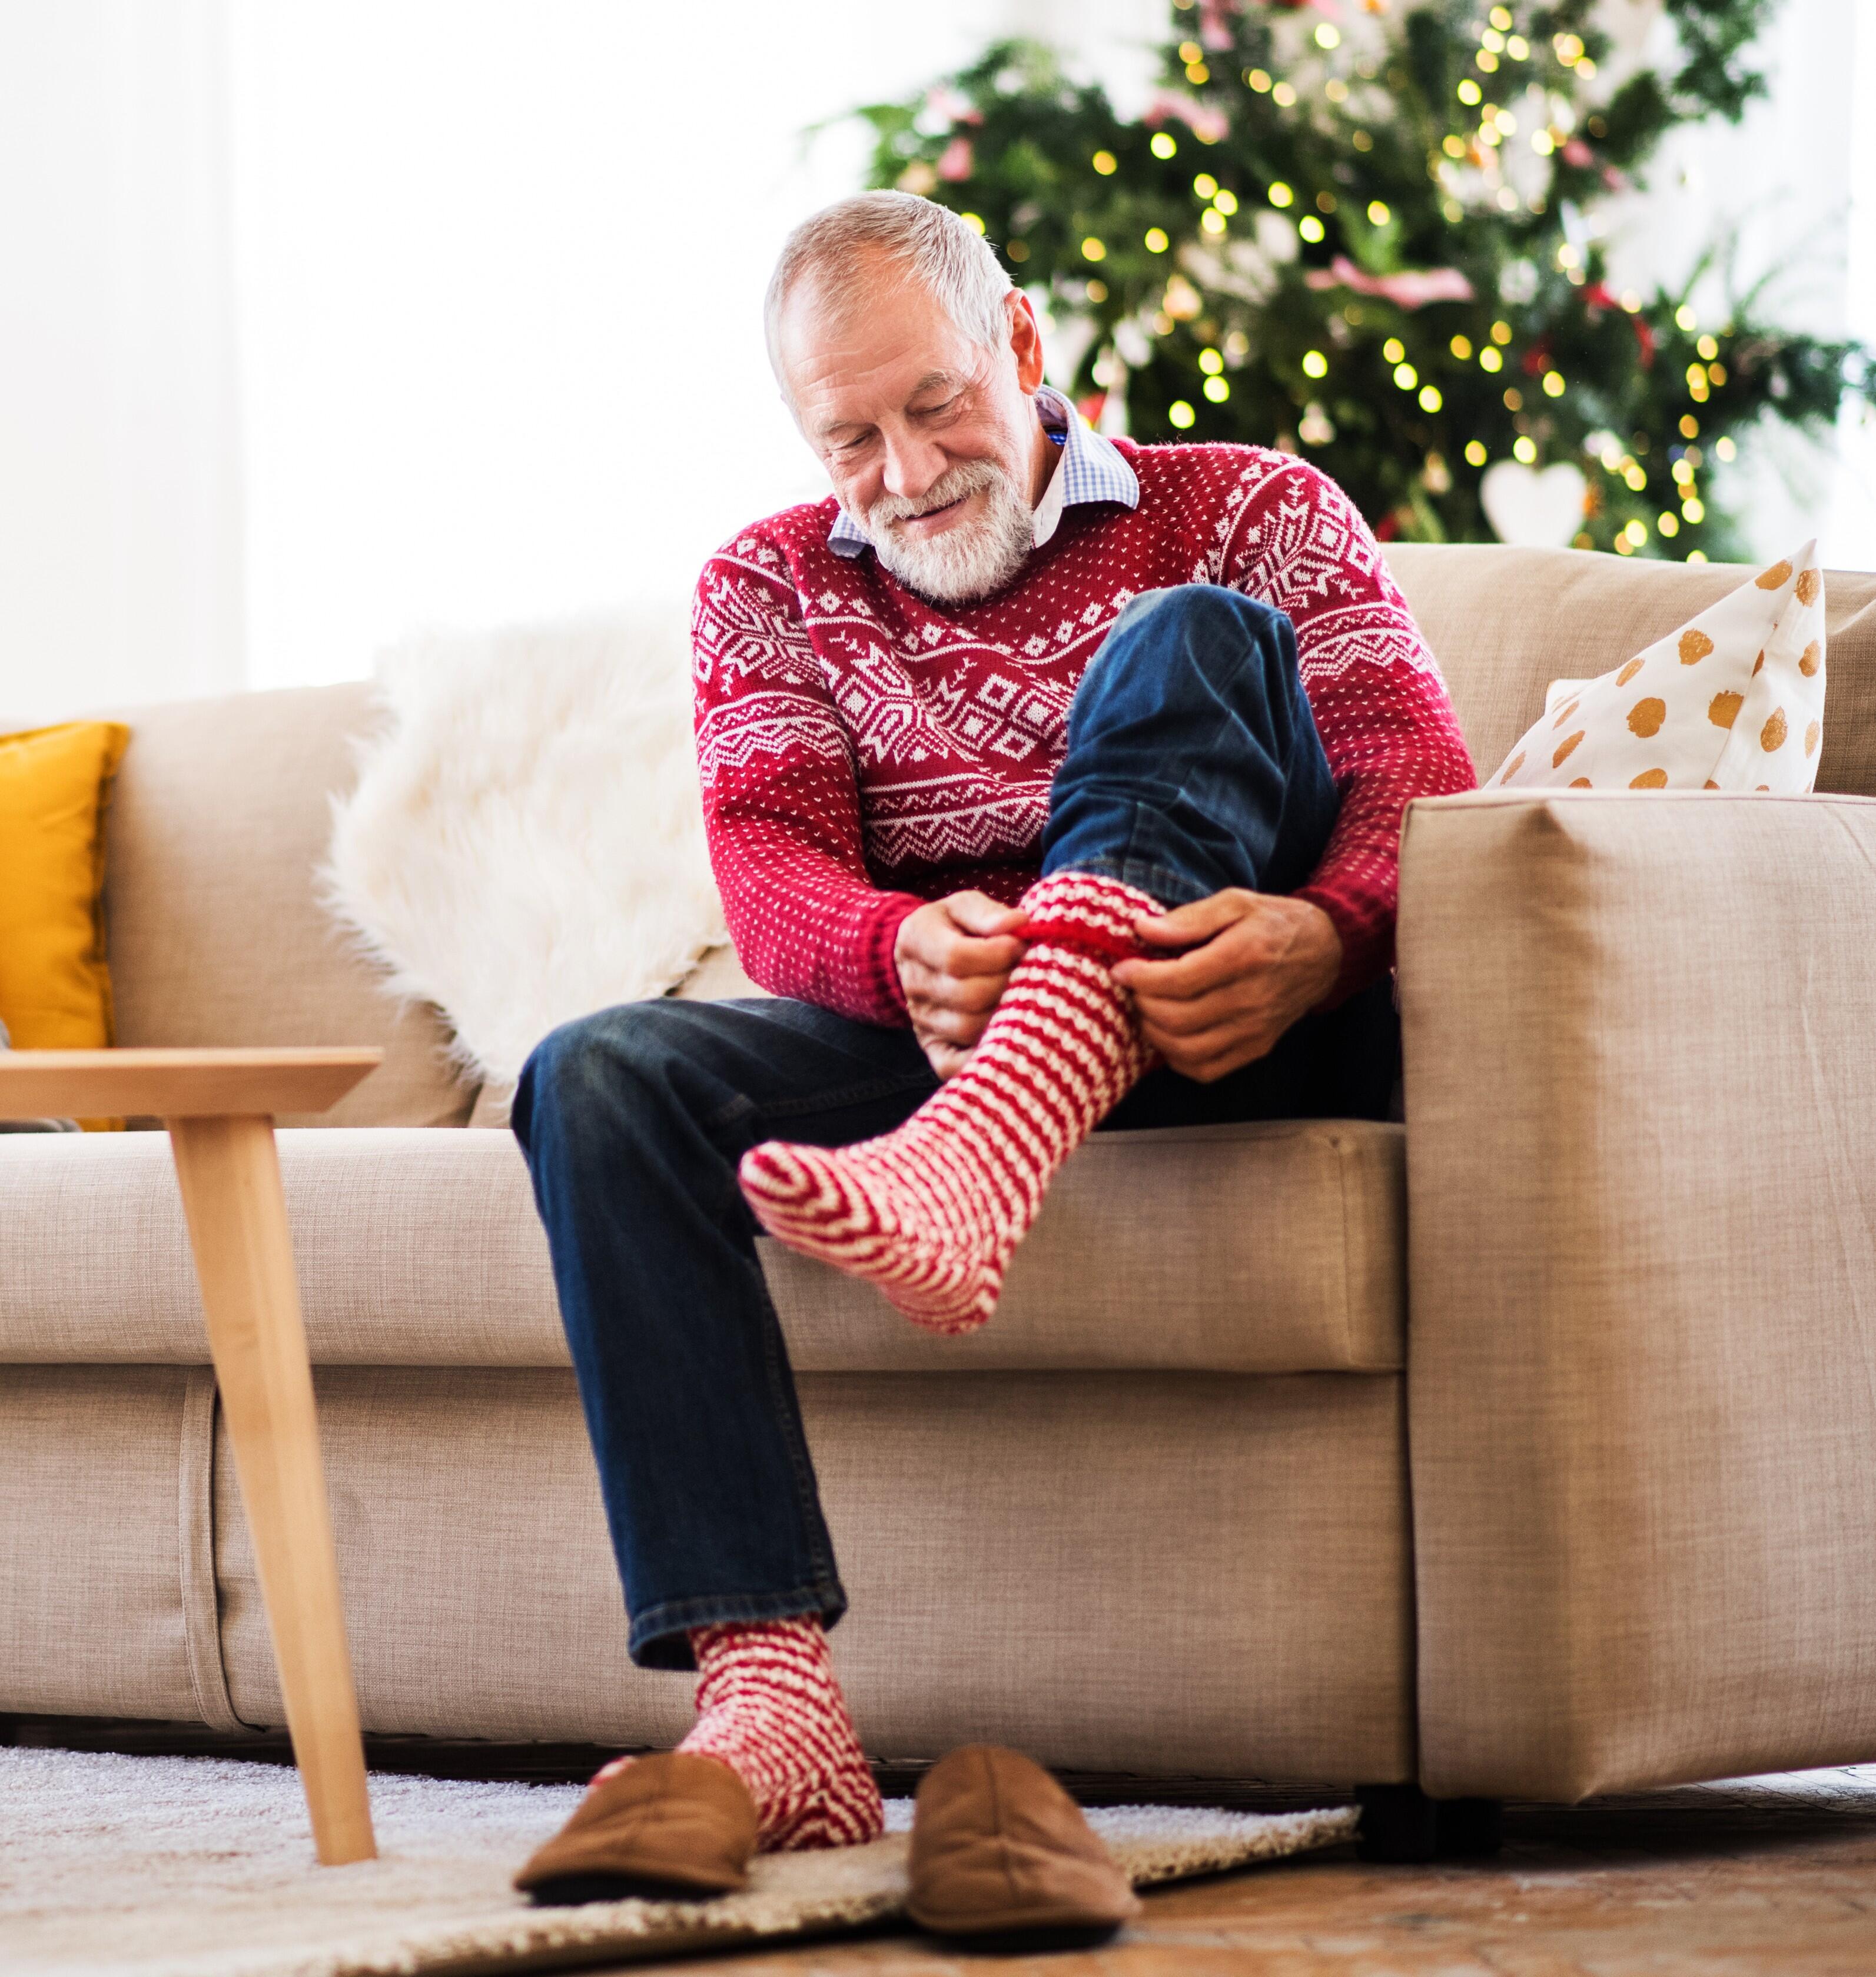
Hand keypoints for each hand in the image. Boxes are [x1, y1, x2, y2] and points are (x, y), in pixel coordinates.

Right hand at [895, 891, 1029, 1078]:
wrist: (922, 958)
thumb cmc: (954, 929)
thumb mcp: (964, 907)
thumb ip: (987, 914)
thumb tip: (1018, 924)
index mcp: (916, 941)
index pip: (956, 958)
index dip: (996, 954)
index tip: (1021, 945)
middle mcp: (915, 986)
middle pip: (967, 996)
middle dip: (1009, 984)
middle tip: (1032, 972)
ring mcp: (923, 1022)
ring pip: (970, 1029)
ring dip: (1008, 1014)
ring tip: (1028, 998)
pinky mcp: (935, 1049)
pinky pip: (956, 1065)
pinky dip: (987, 1056)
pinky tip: (1013, 1036)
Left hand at [1111, 889, 1342, 1083]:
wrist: (1325, 952)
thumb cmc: (1274, 923)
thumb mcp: (1235, 903)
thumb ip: (1188, 918)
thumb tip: (1142, 928)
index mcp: (1244, 956)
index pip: (1177, 980)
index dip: (1139, 978)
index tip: (1121, 969)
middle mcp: (1251, 998)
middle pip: (1176, 1017)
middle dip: (1142, 1003)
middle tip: (1135, 988)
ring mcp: (1255, 1029)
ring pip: (1187, 1050)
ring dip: (1155, 1033)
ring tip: (1148, 1009)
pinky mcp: (1257, 1048)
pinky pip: (1206, 1070)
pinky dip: (1178, 1059)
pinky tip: (1170, 1034)